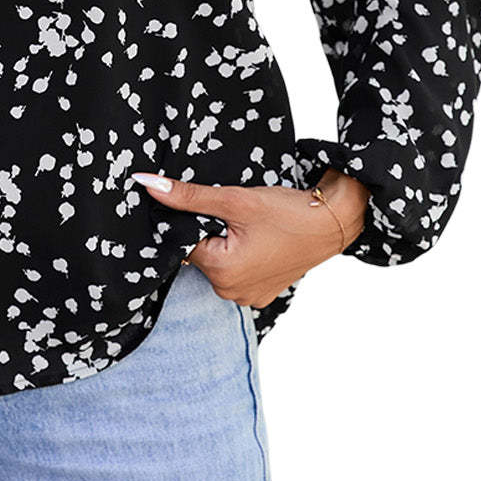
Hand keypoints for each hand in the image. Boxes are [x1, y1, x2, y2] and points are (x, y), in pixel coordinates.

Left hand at [131, 168, 369, 307]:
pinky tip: (259, 239)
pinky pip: (237, 272)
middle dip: (210, 231)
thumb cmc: (288, 211)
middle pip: (201, 252)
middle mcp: (231, 293)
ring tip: (251, 227)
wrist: (335, 222)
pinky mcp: (263, 293)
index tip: (215, 208)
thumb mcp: (235, 200)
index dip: (193, 219)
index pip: (184, 241)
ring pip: (218, 262)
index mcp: (221, 273)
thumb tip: (146, 183)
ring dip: (226, 243)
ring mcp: (249, 297)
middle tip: (237, 216)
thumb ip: (188, 196)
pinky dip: (242, 255)